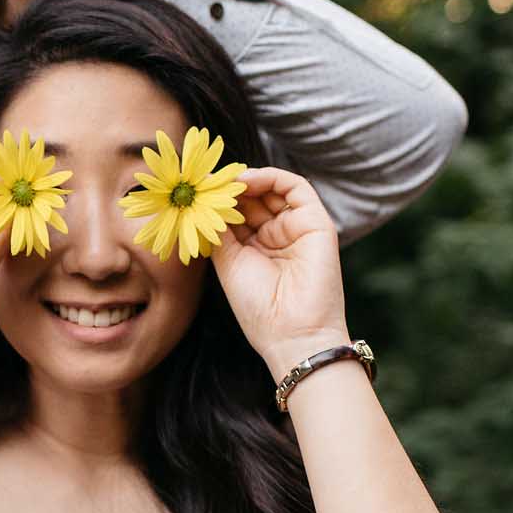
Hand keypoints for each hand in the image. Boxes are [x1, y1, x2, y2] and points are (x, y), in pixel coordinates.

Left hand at [208, 168, 352, 374]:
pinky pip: (297, 187)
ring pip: (273, 189)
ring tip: (224, 181)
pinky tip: (246, 180)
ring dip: (247, 179)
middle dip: (229, 187)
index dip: (218, 200)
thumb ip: (219, 230)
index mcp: (257, 248)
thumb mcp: (228, 263)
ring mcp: (298, 228)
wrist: (293, 335)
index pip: (238, 212)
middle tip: (206, 180)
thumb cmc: (258, 309)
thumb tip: (203, 200)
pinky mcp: (317, 223)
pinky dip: (271, 177)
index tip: (195, 189)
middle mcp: (278, 235)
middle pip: (254, 197)